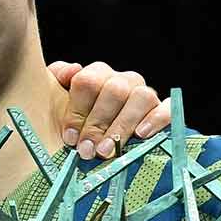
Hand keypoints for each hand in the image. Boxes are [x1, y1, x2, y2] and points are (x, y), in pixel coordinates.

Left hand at [48, 60, 171, 160]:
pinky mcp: (161, 111)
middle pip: (115, 90)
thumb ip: (56, 79)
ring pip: (140, 97)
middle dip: (98, 123)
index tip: (69, 137)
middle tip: (87, 150)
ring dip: (122, 126)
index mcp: (95, 75)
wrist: (86, 145)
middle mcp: (121, 81)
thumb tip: (72, 70)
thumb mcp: (54, 102)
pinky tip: (141, 134)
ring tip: (106, 151)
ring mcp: (143, 94)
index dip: (77, 110)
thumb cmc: (71, 127)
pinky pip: (166, 108)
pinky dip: (155, 119)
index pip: (88, 81)